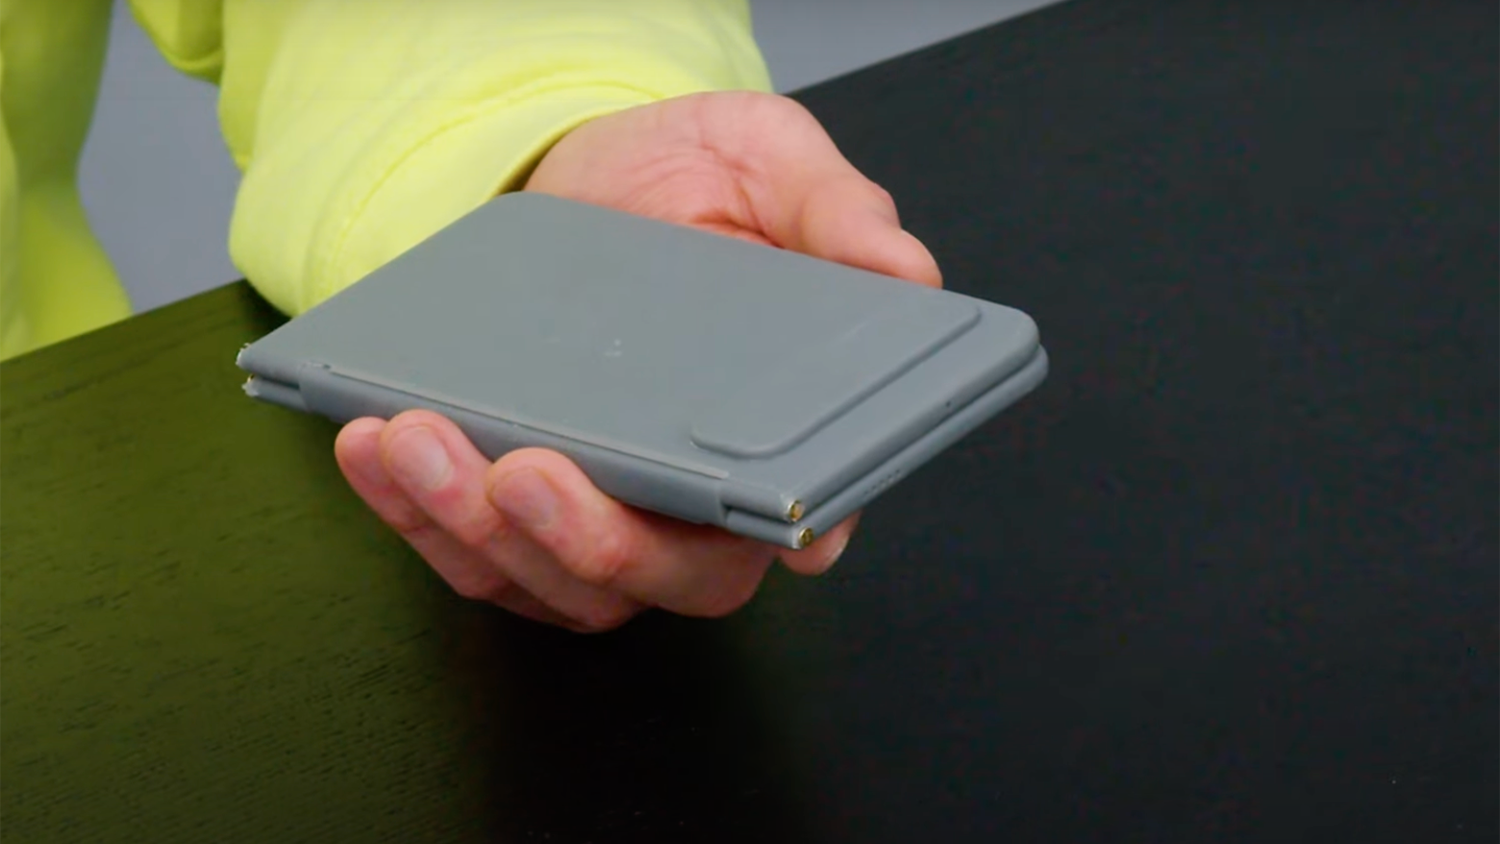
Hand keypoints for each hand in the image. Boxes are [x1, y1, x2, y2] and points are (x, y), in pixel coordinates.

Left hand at [333, 91, 941, 631]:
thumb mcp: (772, 161)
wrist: (586, 177)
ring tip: (414, 436)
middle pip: (667, 576)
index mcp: (782, 435)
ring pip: (554, 580)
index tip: (776, 532)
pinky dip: (412, 513)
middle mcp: (699, 500)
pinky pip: (469, 551)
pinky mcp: (519, 511)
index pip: (808, 512)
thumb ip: (838, 214)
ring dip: (474, 529)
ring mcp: (606, 513)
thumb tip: (908, 276)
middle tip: (524, 472)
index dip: (793, 535)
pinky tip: (374, 441)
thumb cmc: (695, 182)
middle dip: (590, 542)